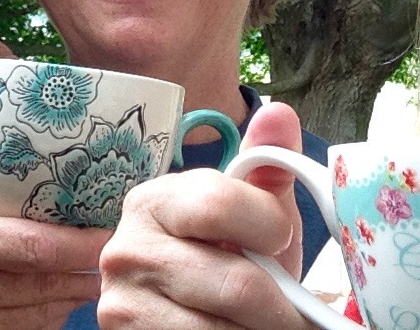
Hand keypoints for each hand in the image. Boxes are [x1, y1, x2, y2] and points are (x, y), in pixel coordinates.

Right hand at [0, 212, 107, 329]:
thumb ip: (6, 234)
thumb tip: (74, 227)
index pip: (36, 245)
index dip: (80, 245)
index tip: (110, 239)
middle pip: (43, 286)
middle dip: (82, 277)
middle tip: (110, 267)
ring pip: (39, 318)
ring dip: (67, 304)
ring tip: (85, 287)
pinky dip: (44, 326)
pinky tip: (55, 312)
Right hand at [98, 102, 314, 329]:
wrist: (200, 319)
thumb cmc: (233, 259)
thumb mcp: (254, 213)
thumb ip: (267, 164)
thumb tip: (279, 112)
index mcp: (154, 200)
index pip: (220, 204)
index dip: (271, 228)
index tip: (281, 241)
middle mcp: (126, 249)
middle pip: (237, 284)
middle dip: (281, 305)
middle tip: (297, 310)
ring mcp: (122, 304)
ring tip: (272, 324)